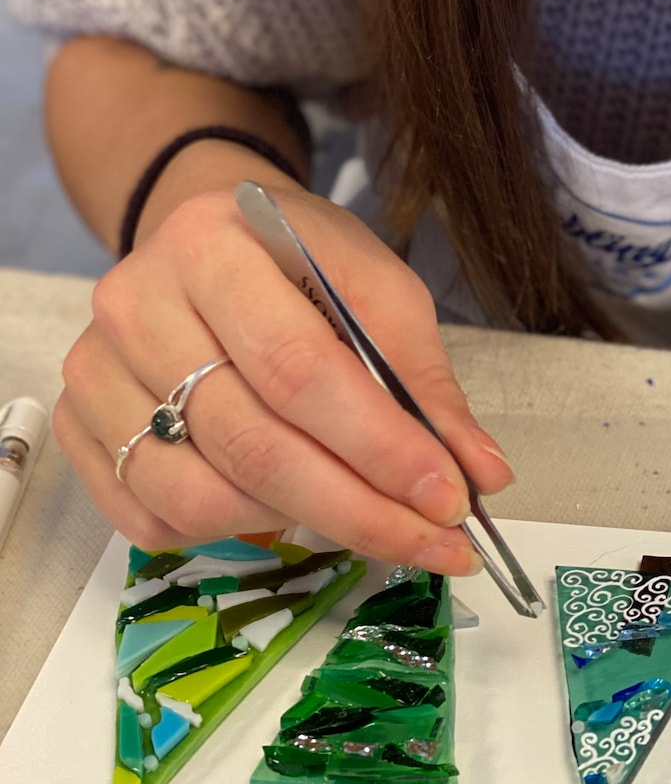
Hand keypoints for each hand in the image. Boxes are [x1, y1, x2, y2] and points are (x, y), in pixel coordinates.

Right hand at [54, 179, 510, 568]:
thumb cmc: (298, 261)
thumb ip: (424, 381)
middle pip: (251, 443)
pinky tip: (282, 504)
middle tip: (433, 543)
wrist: (209, 240)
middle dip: (358, 509)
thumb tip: (480, 475)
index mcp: (213, 244)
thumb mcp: (377, 288)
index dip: (378, 446)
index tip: (448, 499)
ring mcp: (94, 369)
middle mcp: (135, 303)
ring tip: (358, 511)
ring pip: (196, 496)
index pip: (299, 368)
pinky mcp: (77, 425)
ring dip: (296, 525)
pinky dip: (231, 532)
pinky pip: (152, 520)